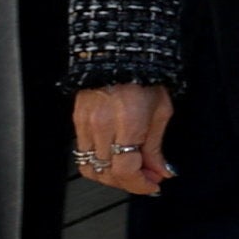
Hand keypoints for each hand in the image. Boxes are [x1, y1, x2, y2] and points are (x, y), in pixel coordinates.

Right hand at [72, 82, 173, 199]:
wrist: (119, 53)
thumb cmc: (144, 77)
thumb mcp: (161, 111)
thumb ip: (157, 146)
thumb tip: (161, 172)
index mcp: (128, 121)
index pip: (126, 169)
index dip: (140, 184)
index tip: (153, 185)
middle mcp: (102, 125)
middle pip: (109, 173)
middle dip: (129, 182)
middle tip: (146, 178)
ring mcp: (86, 124)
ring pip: (91, 169)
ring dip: (111, 177)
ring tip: (129, 171)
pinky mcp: (76, 121)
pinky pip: (82, 155)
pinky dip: (98, 164)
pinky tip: (113, 159)